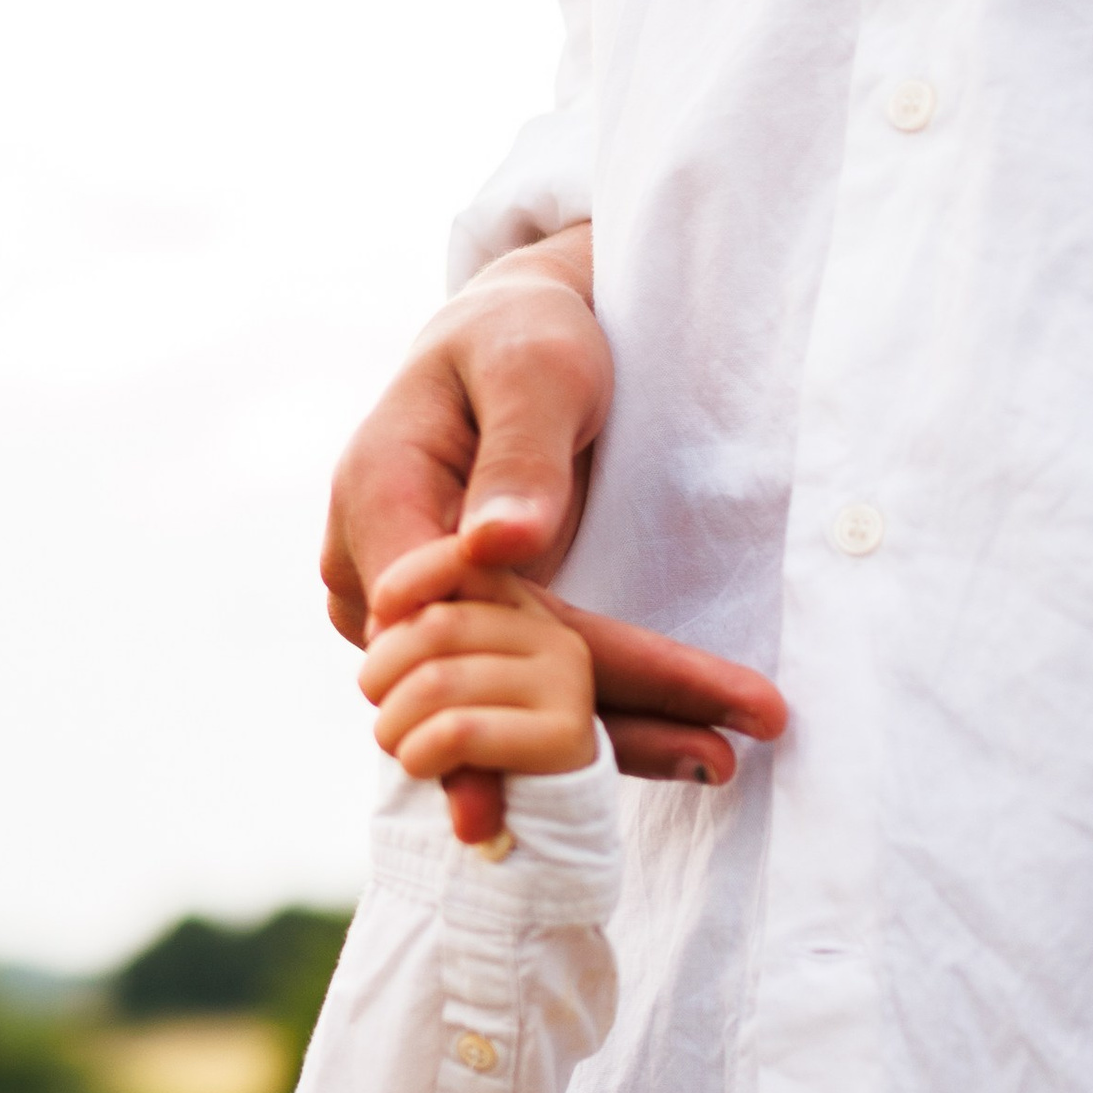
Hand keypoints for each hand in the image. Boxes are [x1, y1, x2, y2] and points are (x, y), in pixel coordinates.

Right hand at [322, 224, 786, 841]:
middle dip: (598, 725)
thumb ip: (519, 454)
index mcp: (376, 504)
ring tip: (720, 759)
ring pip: (498, 703)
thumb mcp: (532, 368)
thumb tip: (496, 547)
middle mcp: (370, 578)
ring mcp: (403, 616)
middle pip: (479, 682)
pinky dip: (591, 717)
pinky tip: (680, 745)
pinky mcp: (449, 631)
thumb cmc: (519, 333)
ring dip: (605, 737)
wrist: (506, 337)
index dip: (527, 694)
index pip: (454, 623)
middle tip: (721, 755)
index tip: (601, 739)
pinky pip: (514, 689)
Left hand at [358, 553, 596, 798]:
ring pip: (437, 682)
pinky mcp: (568, 735)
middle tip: (382, 712)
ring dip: (393, 725)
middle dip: (382, 676)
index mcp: (523, 611)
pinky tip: (421, 766)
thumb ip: (414, 635)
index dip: (405, 583)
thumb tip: (382, 616)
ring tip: (399, 745)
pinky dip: (419, 753)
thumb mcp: (433, 681)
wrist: (528, 833)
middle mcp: (555, 636)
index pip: (461, 560)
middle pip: (434, 627)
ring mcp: (568, 682)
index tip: (377, 622)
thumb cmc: (463, 750)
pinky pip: (458, 730)